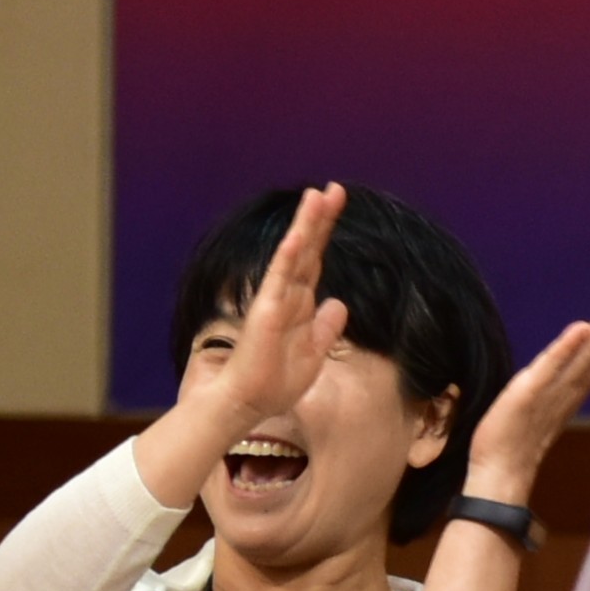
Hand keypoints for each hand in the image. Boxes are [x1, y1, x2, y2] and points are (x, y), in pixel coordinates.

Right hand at [195, 183, 353, 431]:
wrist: (250, 402)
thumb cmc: (277, 381)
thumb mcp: (314, 353)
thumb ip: (325, 328)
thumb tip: (339, 304)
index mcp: (299, 303)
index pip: (314, 260)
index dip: (325, 233)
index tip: (337, 204)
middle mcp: (287, 295)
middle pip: (307, 249)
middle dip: (320, 219)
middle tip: (334, 188)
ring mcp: (275, 299)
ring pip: (293, 254)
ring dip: (305, 225)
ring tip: (317, 195)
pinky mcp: (266, 311)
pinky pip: (278, 277)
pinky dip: (288, 255)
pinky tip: (298, 234)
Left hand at [466, 295, 589, 506]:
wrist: (497, 477)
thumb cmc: (512, 444)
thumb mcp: (535, 406)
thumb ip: (551, 387)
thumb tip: (563, 370)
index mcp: (571, 392)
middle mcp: (568, 390)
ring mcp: (551, 393)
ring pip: (586, 357)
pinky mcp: (528, 396)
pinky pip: (551, 369)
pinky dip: (568, 349)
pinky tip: (583, 328)